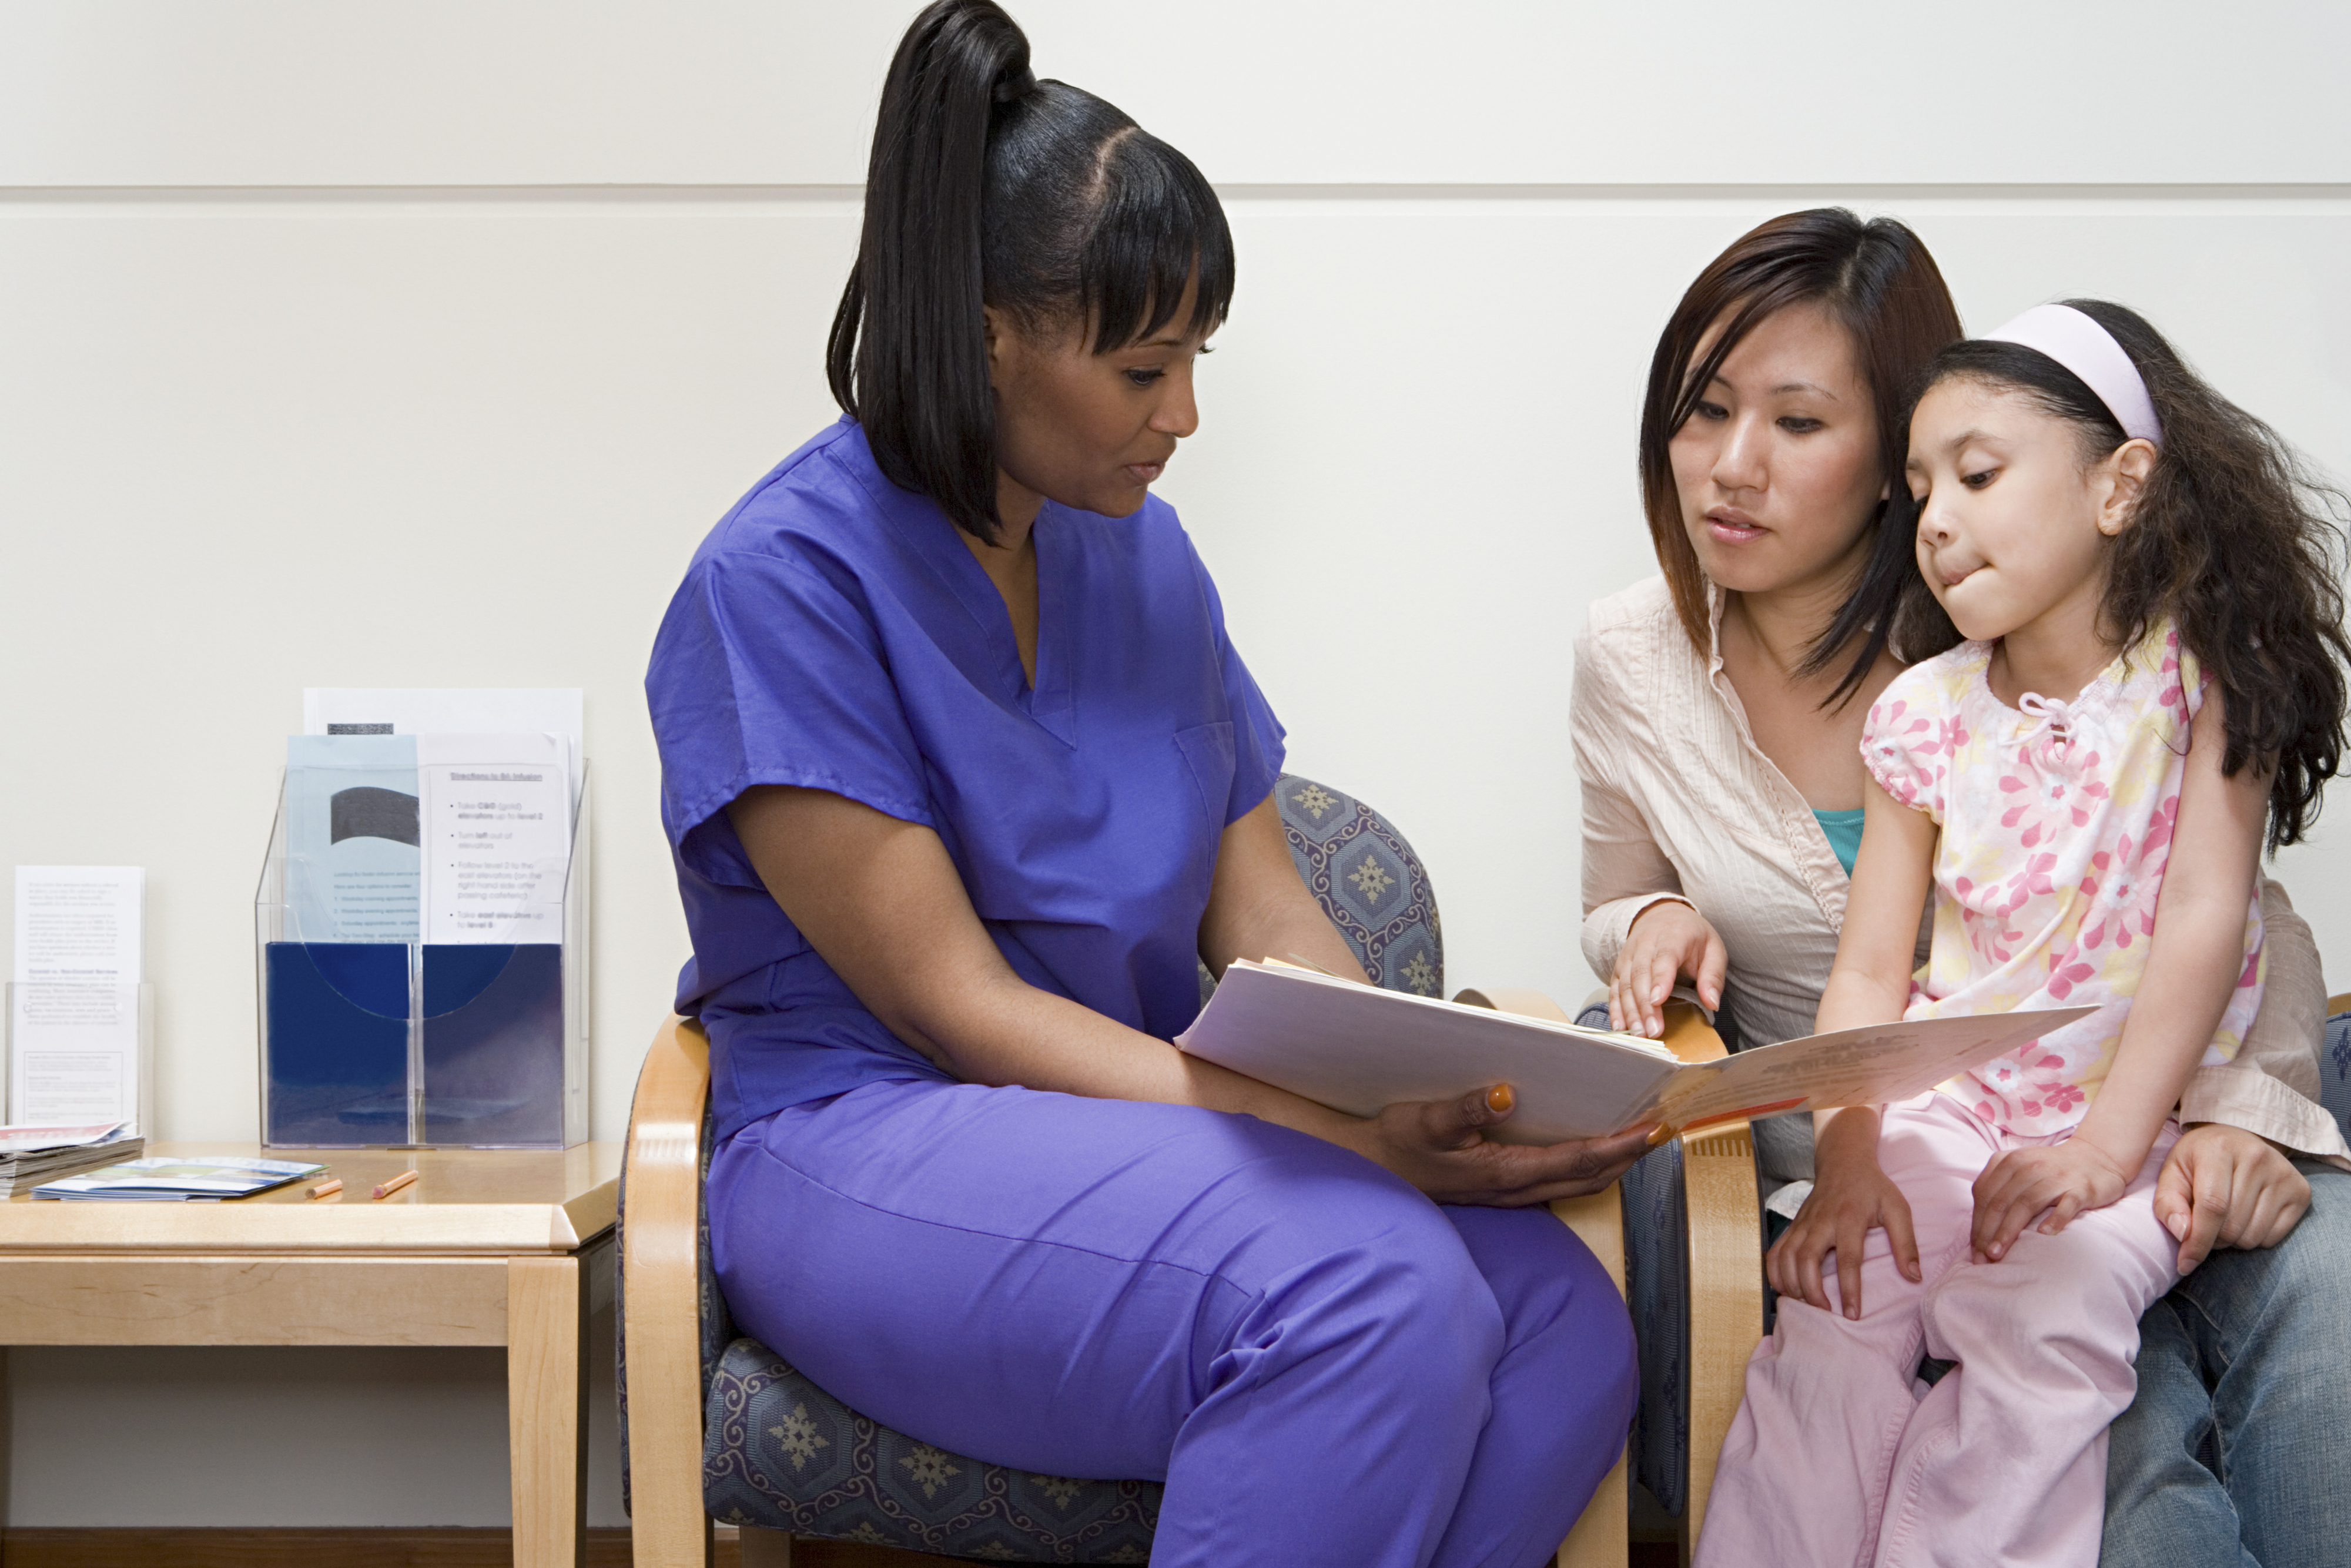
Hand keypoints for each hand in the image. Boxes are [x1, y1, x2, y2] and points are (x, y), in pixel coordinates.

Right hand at [1350, 1085, 1653, 1206]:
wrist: (1372, 1168)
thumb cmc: (1397, 1142)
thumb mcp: (1425, 1119)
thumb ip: (1466, 1108)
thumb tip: (1506, 1094)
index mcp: (1504, 1173)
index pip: (1578, 1160)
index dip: (1621, 1145)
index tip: (1656, 1128)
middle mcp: (1515, 1190)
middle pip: (1591, 1177)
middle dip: (1631, 1155)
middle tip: (1665, 1127)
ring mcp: (1511, 1194)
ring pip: (1579, 1184)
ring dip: (1614, 1163)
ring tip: (1640, 1136)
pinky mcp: (1505, 1189)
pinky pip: (1561, 1181)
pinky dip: (1588, 1165)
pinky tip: (1594, 1145)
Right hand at [1610, 900, 1725, 1036]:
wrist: (1662, 915)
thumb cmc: (1691, 935)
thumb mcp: (1713, 949)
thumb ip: (1713, 976)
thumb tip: (1712, 1003)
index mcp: (1673, 936)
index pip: (1664, 957)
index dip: (1660, 979)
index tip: (1659, 1001)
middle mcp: (1645, 944)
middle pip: (1640, 975)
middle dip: (1645, 1005)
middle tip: (1653, 1031)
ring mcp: (1629, 955)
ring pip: (1624, 983)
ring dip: (1630, 1011)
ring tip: (1639, 1034)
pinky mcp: (1619, 966)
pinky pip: (1614, 988)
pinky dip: (1615, 1008)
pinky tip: (1620, 1026)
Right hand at [1767, 1108, 1917, 1317]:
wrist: (1843, 1161)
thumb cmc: (1873, 1187)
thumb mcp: (1897, 1208)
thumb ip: (1906, 1243)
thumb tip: (1914, 1277)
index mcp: (1849, 1217)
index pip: (1848, 1259)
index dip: (1849, 1289)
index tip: (1852, 1314)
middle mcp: (1821, 1221)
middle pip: (1807, 1260)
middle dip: (1812, 1291)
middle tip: (1825, 1312)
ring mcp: (1802, 1223)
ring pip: (1787, 1257)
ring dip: (1792, 1284)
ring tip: (1806, 1305)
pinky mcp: (1792, 1226)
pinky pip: (1775, 1251)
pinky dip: (1775, 1272)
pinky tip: (1785, 1289)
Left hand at [1970, 1139, 2132, 1262]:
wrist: (2096, 1159)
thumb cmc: (2050, 1171)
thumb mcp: (2019, 1170)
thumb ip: (1998, 1189)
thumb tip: (1978, 1227)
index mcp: (2009, 1161)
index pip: (1984, 1194)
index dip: (1976, 1224)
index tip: (1974, 1251)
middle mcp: (2029, 1166)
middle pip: (2000, 1201)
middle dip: (1987, 1233)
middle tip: (1982, 1259)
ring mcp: (2055, 1177)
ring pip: (2026, 1204)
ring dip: (2008, 1230)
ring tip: (1998, 1254)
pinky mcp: (2080, 1188)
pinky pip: (2066, 1204)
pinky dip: (2054, 1219)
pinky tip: (2044, 1235)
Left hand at [2155, 1122, 2311, 1271]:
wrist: (2236, 1141)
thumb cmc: (2198, 1161)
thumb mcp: (2173, 1173)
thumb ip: (2168, 1203)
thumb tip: (2182, 1234)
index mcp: (2219, 1148)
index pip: (2212, 1207)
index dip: (2197, 1241)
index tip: (2185, 1264)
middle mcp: (2256, 1157)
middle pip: (2232, 1226)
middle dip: (2212, 1239)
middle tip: (2204, 1227)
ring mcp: (2283, 1174)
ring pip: (2252, 1237)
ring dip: (2232, 1241)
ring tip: (2224, 1219)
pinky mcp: (2301, 1191)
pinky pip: (2272, 1238)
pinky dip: (2254, 1238)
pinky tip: (2246, 1217)